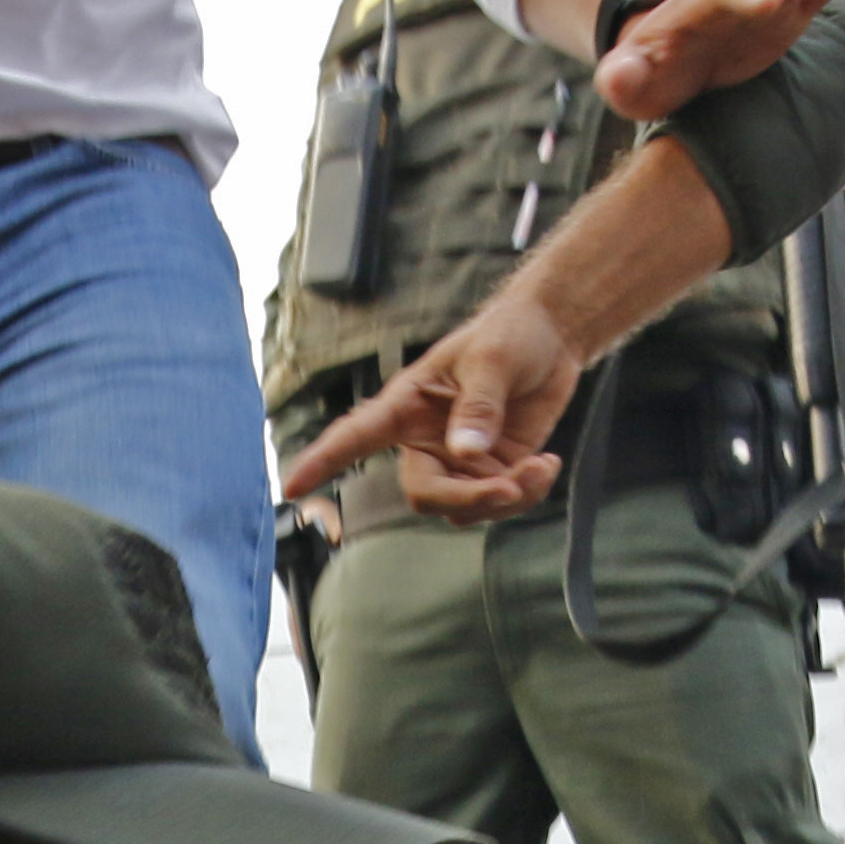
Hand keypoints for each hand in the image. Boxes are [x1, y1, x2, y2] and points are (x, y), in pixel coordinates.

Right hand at [288, 277, 582, 509]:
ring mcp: (460, 461)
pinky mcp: (494, 471)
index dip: (322, 462)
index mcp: (406, 405)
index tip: (292, 488)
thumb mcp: (490, 360)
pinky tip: (545, 466)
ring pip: (465, 508)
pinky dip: (526, 494)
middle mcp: (426, 440)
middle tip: (509, 487)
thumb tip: (465, 453)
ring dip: (505, 499)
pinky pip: (499, 504)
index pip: (354, 437)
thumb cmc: (509, 335)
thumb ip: (478, 407)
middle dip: (467, 499)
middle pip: (425, 495)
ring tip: (539, 466)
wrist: (553, 338)